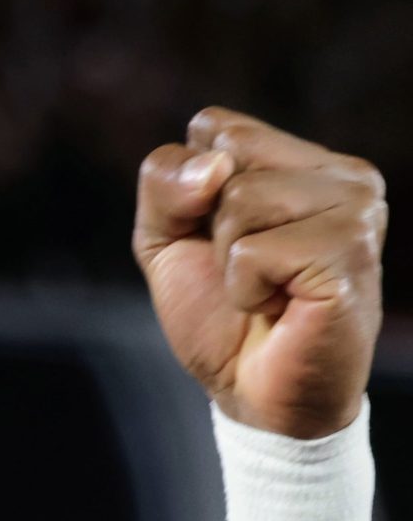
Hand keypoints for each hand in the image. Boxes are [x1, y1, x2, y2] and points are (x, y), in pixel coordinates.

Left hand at [133, 107, 387, 438]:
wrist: (255, 394)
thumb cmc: (220, 315)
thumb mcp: (165, 239)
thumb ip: (164, 183)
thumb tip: (213, 166)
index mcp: (303, 159)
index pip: (214, 126)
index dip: (189, 192)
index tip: (218, 239)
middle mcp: (343, 173)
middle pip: (224, 156)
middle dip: (208, 225)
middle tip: (247, 271)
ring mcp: (357, 208)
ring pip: (240, 200)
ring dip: (230, 261)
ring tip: (267, 291)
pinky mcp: (351, 252)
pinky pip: (253, 251)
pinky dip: (246, 289)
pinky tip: (280, 307)